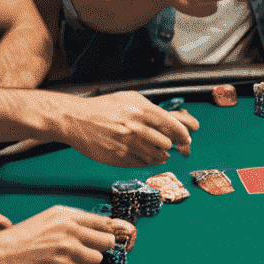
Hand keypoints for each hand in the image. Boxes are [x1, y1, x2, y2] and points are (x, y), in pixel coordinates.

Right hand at [0, 205, 132, 263]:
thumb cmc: (24, 237)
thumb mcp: (51, 217)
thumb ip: (77, 221)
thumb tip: (107, 228)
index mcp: (69, 219)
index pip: (106, 226)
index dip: (105, 236)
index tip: (100, 242)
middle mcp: (70, 237)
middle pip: (105, 248)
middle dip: (94, 253)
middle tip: (77, 255)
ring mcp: (65, 260)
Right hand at [62, 91, 198, 166]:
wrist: (76, 119)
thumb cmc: (105, 108)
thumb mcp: (131, 99)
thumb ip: (154, 110)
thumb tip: (180, 121)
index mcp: (141, 110)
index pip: (174, 127)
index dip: (184, 135)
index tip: (187, 138)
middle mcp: (136, 128)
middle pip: (167, 144)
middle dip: (170, 145)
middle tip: (168, 144)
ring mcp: (127, 145)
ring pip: (157, 157)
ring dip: (159, 155)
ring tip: (153, 149)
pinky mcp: (119, 158)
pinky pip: (142, 164)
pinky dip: (145, 160)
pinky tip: (140, 153)